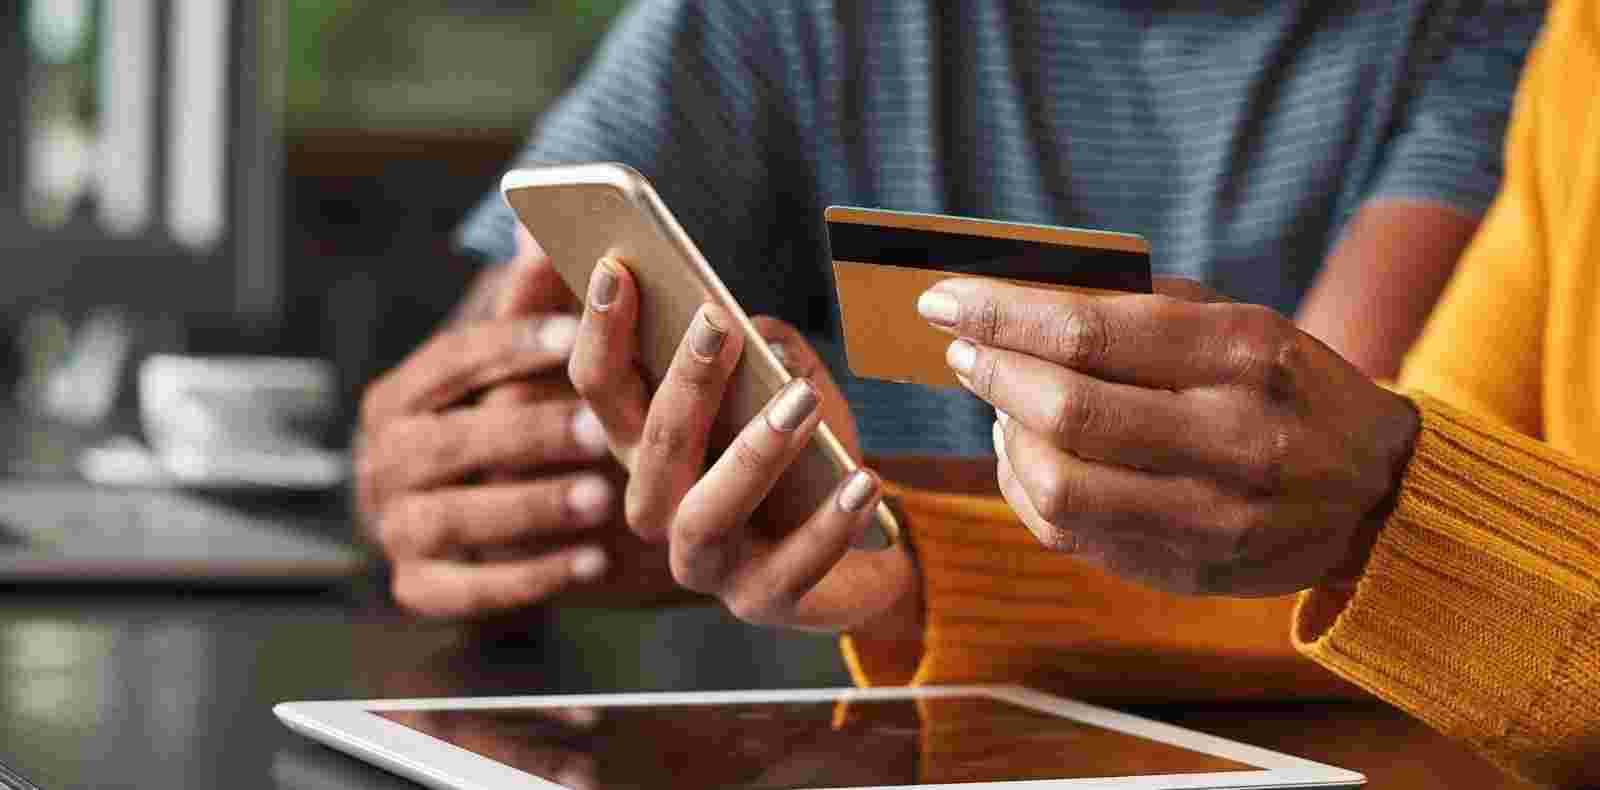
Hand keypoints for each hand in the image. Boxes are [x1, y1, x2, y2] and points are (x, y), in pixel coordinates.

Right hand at [356, 229, 675, 616]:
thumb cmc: (502, 430)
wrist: (460, 529)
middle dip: (526, 433)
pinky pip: (467, 589)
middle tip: (598, 429)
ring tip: (602, 500)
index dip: (512, 346)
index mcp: (400, 397)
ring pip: (455, 518)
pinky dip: (530, 579)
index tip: (579, 336)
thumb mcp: (512, 374)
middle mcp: (382, 460)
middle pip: (448, 442)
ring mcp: (393, 528)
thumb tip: (538, 230)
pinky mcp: (416, 589)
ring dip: (531, 507)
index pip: (450, 361)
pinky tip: (592, 565)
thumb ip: (528, 311)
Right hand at [566, 258, 919, 635]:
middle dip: (682, 383)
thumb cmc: (812, 455)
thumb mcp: (790, 385)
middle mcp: (658, 506)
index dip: (601, 329)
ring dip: (752, 454)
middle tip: (717, 324)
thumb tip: (753, 329)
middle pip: (649, 447)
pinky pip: (790, 569)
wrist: (865, 549)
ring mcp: (705, 563)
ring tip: (799, 402)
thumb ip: (767, 348)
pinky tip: (863, 480)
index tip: (617, 267)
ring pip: (704, 513)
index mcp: (647, 445)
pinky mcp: (763, 603)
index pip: (601, 386)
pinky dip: (828, 525)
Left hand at [917, 276, 1419, 596]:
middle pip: (1066, 410)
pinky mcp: (1186, 569)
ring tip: (1001, 403)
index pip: (1089, 331)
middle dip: (992, 372)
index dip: (1001, 314)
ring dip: (1004, 436)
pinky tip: (1026, 454)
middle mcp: (1232, 439)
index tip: (943, 297)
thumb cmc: (1288, 387)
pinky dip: (1025, 487)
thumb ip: (1140, 308)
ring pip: (1057, 484)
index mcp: (1244, 356)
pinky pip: (1069, 533)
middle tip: (963, 350)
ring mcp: (1210, 516)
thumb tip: (1017, 294)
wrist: (1376, 493)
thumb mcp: (1240, 325)